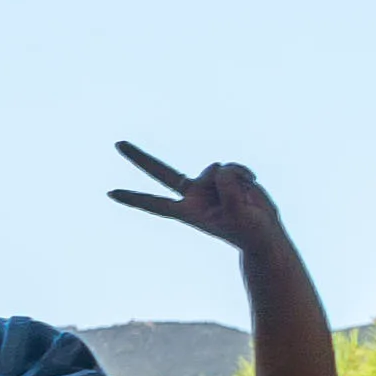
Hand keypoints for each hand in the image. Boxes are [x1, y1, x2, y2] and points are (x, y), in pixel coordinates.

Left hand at [106, 143, 284, 258]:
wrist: (264, 231)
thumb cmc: (249, 231)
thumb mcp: (238, 213)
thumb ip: (228, 189)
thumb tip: (219, 168)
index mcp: (188, 211)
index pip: (155, 203)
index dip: (134, 198)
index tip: (110, 193)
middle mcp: (193, 195)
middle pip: (160, 172)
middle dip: (139, 158)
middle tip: (117, 144)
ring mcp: (207, 184)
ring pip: (217, 168)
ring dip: (236, 180)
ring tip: (245, 199)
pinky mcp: (224, 177)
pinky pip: (232, 166)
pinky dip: (245, 174)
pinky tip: (251, 185)